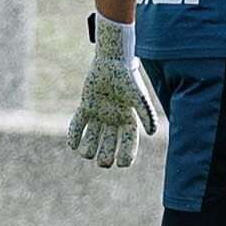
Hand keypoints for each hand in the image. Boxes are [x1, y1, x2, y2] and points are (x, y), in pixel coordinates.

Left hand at [66, 15, 159, 168]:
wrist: (111, 61)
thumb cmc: (127, 79)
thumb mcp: (138, 97)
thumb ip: (146, 113)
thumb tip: (152, 133)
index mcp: (128, 120)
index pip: (129, 143)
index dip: (127, 155)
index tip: (123, 164)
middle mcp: (113, 120)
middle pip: (109, 146)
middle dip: (106, 157)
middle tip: (103, 162)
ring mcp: (99, 114)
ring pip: (92, 139)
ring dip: (89, 148)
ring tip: (86, 153)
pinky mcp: (86, 107)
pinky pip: (78, 125)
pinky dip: (74, 135)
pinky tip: (73, 145)